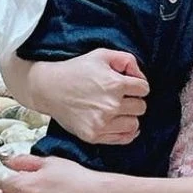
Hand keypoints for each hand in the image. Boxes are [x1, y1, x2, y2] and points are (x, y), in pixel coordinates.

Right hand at [21, 48, 149, 143]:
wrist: (49, 88)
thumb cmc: (76, 69)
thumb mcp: (102, 54)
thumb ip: (127, 60)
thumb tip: (141, 76)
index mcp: (115, 84)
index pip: (144, 89)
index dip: (138, 85)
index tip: (128, 85)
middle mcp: (111, 105)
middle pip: (141, 107)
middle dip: (134, 100)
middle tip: (121, 97)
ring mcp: (102, 123)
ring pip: (134, 124)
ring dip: (129, 116)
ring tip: (117, 109)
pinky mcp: (94, 135)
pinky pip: (123, 138)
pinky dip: (125, 132)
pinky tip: (118, 122)